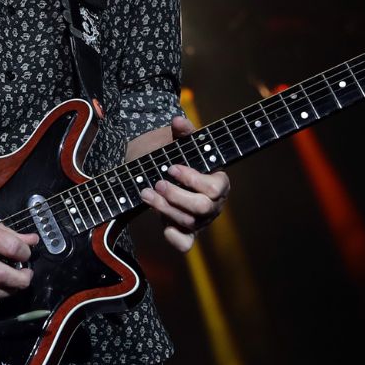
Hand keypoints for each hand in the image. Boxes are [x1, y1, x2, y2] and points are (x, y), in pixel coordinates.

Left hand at [139, 115, 230, 253]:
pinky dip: (174, 237)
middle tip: (157, 183)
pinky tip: (162, 223)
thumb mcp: (181, 144)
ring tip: (145, 193)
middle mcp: (213, 205)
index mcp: (218, 183)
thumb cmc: (179, 160)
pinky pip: (185, 244)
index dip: (192, 179)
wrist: (165, 176)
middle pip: (202, 208)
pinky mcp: (187, 233)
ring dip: (164, 208)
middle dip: (176, 196)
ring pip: (189, 223)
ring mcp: (201, 221)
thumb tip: (178, 120)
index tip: (171, 168)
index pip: (214, 187)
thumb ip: (183, 133)